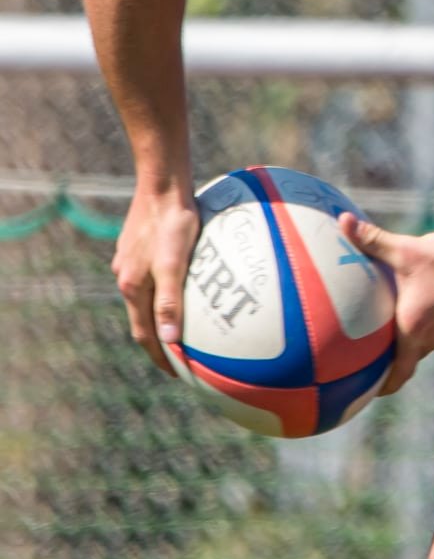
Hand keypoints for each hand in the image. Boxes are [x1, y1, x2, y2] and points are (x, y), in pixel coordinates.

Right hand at [112, 184, 200, 375]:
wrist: (161, 184)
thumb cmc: (174, 221)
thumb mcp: (175, 261)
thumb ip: (171, 299)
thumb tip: (170, 340)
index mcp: (133, 287)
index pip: (145, 334)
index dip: (161, 357)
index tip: (179, 375)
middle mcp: (126, 278)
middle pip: (142, 321)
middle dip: (160, 344)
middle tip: (183, 361)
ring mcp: (129, 263)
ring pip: (145, 300)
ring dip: (160, 319)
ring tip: (181, 331)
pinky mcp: (137, 248)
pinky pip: (150, 280)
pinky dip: (162, 295)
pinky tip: (179, 290)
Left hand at [337, 216, 433, 395]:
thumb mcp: (407, 248)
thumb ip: (372, 239)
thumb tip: (343, 221)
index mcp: (413, 329)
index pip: (396, 375)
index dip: (380, 387)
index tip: (365, 391)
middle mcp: (433, 339)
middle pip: (407, 358)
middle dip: (391, 357)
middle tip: (370, 352)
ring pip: (426, 343)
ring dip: (413, 338)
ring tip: (396, 324)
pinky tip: (429, 305)